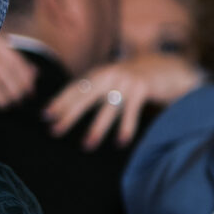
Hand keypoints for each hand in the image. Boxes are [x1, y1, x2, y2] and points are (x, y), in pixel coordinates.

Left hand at [44, 53, 201, 146]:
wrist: (168, 67)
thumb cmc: (136, 80)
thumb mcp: (113, 80)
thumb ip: (96, 89)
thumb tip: (68, 108)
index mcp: (100, 73)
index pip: (75, 88)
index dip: (60, 102)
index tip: (46, 117)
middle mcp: (110, 75)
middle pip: (85, 98)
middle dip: (69, 116)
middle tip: (55, 132)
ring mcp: (126, 81)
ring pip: (107, 109)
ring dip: (96, 129)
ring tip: (86, 146)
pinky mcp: (143, 88)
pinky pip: (131, 112)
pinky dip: (125, 128)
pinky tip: (120, 142)